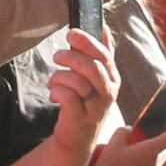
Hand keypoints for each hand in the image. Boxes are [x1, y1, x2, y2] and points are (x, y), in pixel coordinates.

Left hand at [42, 29, 120, 164]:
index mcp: (112, 78)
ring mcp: (96, 108)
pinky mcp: (81, 120)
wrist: (78, 138)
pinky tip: (54, 94)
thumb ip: (102, 54)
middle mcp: (108, 93)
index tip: (71, 33)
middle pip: (92, 67)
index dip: (87, 41)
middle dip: (70, 57)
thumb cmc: (85, 102)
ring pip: (78, 82)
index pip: (104, 55)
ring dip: (59, 77)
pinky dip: (57, 92)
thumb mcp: (97, 78)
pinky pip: (68, 98)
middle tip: (57, 56)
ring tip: (53, 82)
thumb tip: (104, 27)